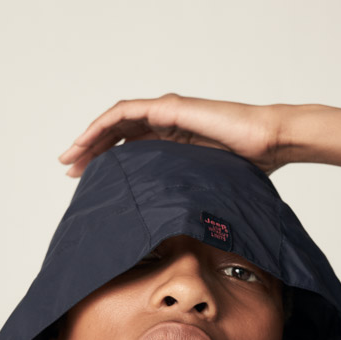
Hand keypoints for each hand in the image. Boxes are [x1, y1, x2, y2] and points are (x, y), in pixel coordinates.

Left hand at [60, 94, 340, 186]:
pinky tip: (87, 141)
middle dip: (92, 152)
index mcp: (175, 140)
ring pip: (116, 122)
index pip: (131, 149)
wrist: (270, 142)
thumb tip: (174, 232)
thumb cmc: (249, 166)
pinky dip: (102, 125)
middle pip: (118, 135)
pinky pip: (126, 113)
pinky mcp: (169, 107)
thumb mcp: (206, 186)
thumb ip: (188, 196)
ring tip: (70, 158)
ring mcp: (167, 112)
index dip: (108, 163)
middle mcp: (167, 123)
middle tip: (71, 173)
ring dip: (90, 138)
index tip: (89, 183)